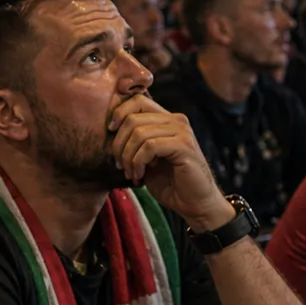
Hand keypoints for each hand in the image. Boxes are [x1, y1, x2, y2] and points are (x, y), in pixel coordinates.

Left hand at [108, 95, 233, 230]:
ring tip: (131, 173)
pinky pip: (150, 147)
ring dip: (128, 157)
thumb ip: (134, 141)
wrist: (195, 204)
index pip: (137, 100)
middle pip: (133, 118)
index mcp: (167, 119)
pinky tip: (140, 176)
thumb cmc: (169, 183)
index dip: (119, 113)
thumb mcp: (146, 158)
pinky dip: (138, 163)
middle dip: (119, 144)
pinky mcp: (184, 145)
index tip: (110, 132)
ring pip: (139, 133)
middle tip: (119, 165)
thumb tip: (111, 128)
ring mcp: (182, 131)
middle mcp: (176, 120)